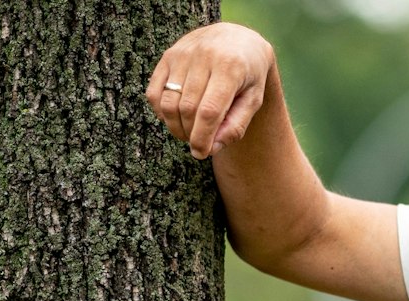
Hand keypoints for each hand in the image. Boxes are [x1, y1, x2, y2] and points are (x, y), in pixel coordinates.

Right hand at [146, 23, 274, 159]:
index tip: (201, 153)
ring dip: (175, 126)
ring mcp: (182, 54)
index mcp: (230, 67)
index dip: (202, 137)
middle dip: (190, 134)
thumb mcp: (253, 100)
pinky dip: (161, 112)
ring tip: (189, 133)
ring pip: (168, 103)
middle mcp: (204, 56)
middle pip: (187, 109)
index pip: (209, 111)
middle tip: (198, 144)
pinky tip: (176, 117)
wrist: (238, 38)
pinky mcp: (168, 56)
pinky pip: (155, 93)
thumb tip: (212, 148)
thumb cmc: (249, 75)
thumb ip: (236, 125)